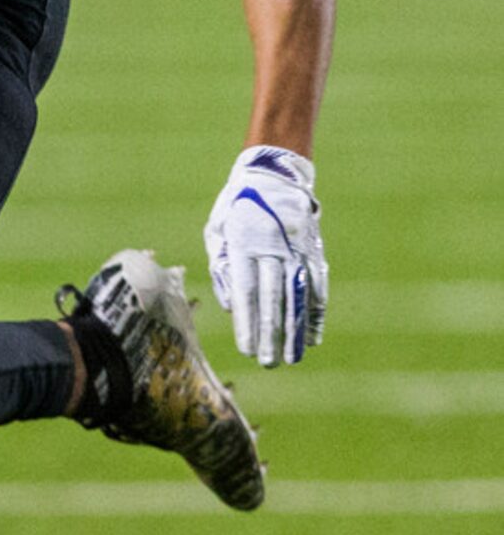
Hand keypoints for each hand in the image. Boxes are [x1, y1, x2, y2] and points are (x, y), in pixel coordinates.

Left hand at [204, 146, 327, 365]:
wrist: (274, 172)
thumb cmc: (237, 206)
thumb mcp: (218, 229)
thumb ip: (221, 267)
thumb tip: (229, 306)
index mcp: (244, 244)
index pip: (245, 291)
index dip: (247, 322)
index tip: (246, 349)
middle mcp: (272, 249)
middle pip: (272, 298)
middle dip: (270, 333)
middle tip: (269, 362)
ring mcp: (296, 250)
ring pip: (297, 296)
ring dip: (295, 329)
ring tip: (293, 357)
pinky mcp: (313, 250)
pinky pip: (317, 285)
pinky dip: (316, 311)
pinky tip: (313, 335)